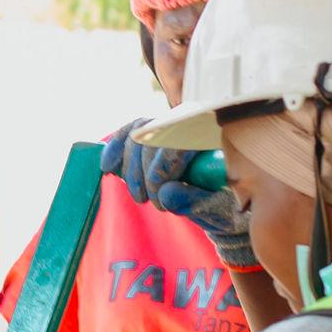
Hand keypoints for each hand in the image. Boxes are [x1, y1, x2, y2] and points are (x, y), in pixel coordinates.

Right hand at [101, 122, 254, 267]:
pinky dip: (115, 148)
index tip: (157, 198)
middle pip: (156, 137)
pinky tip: (107, 167)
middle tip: (150, 202)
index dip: (161, 169)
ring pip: (139, 133)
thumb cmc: (224, 206)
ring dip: (130, 168)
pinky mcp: (155, 130)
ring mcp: (173, 123)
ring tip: (139, 196)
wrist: (222, 203)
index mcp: (215, 138)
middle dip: (145, 173)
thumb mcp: (215, 209)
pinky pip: (130, 132)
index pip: (181, 141)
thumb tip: (165, 194)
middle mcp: (194, 122)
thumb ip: (194, 202)